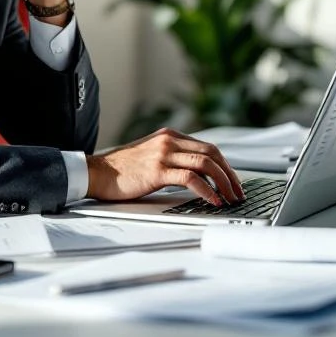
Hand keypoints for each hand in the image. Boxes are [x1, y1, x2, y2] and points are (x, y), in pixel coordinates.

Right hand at [85, 128, 244, 204]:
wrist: (97, 172)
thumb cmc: (122, 169)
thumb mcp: (151, 155)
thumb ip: (172, 158)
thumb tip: (198, 175)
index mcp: (170, 136)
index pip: (208, 147)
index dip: (225, 166)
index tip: (233, 182)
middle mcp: (169, 141)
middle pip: (212, 153)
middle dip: (230, 175)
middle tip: (238, 192)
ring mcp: (163, 154)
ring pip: (206, 163)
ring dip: (223, 183)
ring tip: (230, 198)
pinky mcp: (157, 170)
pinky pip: (190, 178)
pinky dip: (206, 190)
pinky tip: (212, 200)